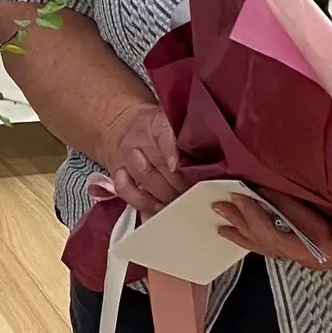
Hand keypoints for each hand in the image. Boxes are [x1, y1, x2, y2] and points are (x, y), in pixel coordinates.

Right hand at [102, 101, 188, 217]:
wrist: (123, 125)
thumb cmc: (159, 132)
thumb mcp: (175, 127)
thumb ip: (190, 141)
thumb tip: (214, 164)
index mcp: (158, 123)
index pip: (164, 135)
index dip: (172, 152)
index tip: (179, 167)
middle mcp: (141, 138)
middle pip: (157, 162)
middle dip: (177, 183)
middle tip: (194, 194)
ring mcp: (127, 155)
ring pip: (143, 176)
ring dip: (163, 194)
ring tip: (179, 203)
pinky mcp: (117, 171)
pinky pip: (125, 189)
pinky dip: (141, 201)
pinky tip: (157, 209)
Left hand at [213, 191, 331, 271]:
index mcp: (330, 250)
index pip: (295, 230)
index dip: (273, 210)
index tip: (253, 189)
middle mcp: (313, 256)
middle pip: (273, 240)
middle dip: (248, 220)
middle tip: (225, 201)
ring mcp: (306, 255)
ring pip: (267, 245)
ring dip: (243, 229)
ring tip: (220, 215)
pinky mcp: (303, 250)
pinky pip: (271, 245)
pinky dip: (251, 235)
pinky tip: (235, 228)